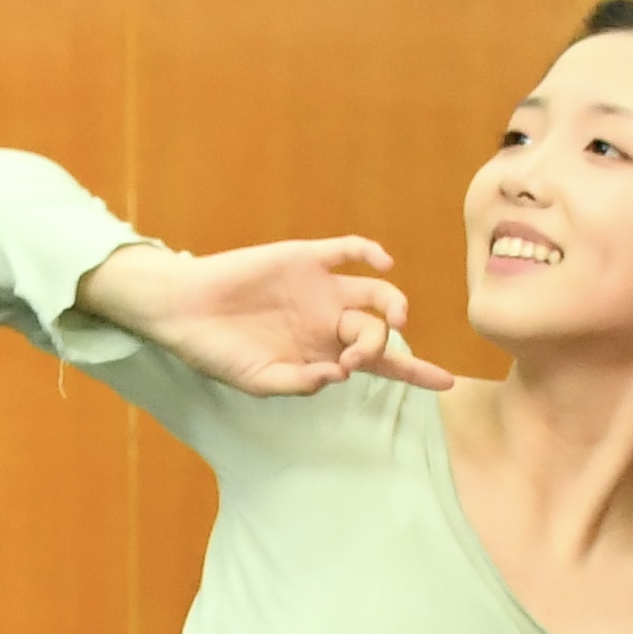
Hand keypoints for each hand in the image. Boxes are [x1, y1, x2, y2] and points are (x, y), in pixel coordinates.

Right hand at [78, 237, 454, 396]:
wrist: (184, 311)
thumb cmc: (218, 352)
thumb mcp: (259, 380)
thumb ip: (299, 383)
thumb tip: (340, 376)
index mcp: (324, 354)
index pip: (381, 366)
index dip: (415, 372)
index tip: (447, 382)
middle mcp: (329, 321)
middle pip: (379, 331)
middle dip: (379, 346)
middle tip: (357, 357)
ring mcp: (320, 289)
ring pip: (375, 293)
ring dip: (392, 305)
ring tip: (395, 318)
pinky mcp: (305, 258)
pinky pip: (348, 250)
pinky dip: (369, 252)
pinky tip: (383, 262)